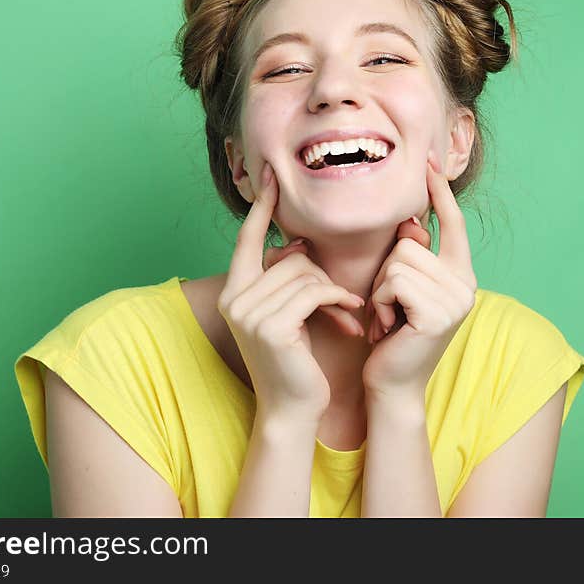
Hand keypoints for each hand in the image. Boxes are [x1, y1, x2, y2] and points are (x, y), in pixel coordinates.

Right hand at [217, 162, 365, 422]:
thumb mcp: (288, 313)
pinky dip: (337, 302)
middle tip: (341, 303)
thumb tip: (297, 243)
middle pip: (291, 259)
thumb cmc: (296, 359)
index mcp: (233, 290)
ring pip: (306, 275)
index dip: (262, 207)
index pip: (248, 237)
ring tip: (347, 315)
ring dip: (334, 294)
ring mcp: (248, 312)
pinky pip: (314, 292)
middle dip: (322, 278)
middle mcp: (234, 298)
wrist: (293, 408)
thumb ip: (286, 279)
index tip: (271, 175)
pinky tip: (350, 320)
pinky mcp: (271, 326)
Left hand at [361, 149, 477, 398]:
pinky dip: (381, 300)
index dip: (440, 192)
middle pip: (411, 241)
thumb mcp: (401, 288)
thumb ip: (411, 255)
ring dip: (382, 288)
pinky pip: (395, 280)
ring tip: (388, 316)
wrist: (391, 382)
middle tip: (390, 306)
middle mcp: (466, 284)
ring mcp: (456, 299)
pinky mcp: (439, 313)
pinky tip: (388, 326)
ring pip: (400, 259)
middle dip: (387, 270)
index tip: (429, 162)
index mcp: (460, 274)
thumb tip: (411, 221)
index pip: (452, 223)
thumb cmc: (391, 334)